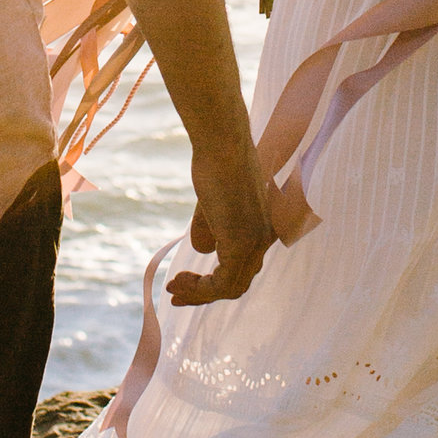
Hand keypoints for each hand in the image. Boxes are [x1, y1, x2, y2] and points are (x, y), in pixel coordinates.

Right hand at [174, 136, 273, 304]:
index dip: (213, 283)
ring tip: (173, 288)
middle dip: (204, 294)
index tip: (182, 282)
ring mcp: (255, 243)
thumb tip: (203, 251)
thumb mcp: (212, 203)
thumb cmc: (215, 163)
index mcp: (262, 229)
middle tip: (175, 292)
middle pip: (238, 284)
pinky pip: (222, 284)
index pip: (242, 269)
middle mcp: (264, 240)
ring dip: (198, 294)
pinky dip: (200, 289)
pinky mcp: (241, 243)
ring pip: (230, 288)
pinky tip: (178, 281)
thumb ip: (210, 228)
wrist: (222, 143)